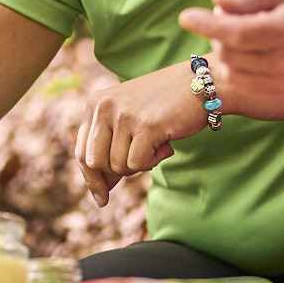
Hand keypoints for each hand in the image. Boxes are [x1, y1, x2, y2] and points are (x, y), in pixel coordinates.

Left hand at [77, 64, 208, 206]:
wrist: (202, 84)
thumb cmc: (165, 106)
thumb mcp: (129, 122)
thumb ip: (111, 150)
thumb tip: (100, 194)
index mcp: (95, 104)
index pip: (81, 152)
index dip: (91, 179)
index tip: (102, 198)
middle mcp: (104, 107)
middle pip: (95, 163)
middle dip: (117, 172)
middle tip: (142, 160)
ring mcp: (123, 115)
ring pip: (117, 166)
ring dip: (139, 164)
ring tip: (156, 144)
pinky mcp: (145, 126)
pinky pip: (137, 164)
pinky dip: (152, 162)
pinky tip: (165, 145)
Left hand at [177, 0, 283, 114]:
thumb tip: (216, 1)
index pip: (237, 33)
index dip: (207, 25)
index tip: (185, 16)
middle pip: (230, 52)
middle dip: (218, 31)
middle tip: (232, 11)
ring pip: (233, 70)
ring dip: (226, 48)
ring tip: (245, 27)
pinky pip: (244, 81)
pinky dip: (237, 64)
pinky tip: (250, 46)